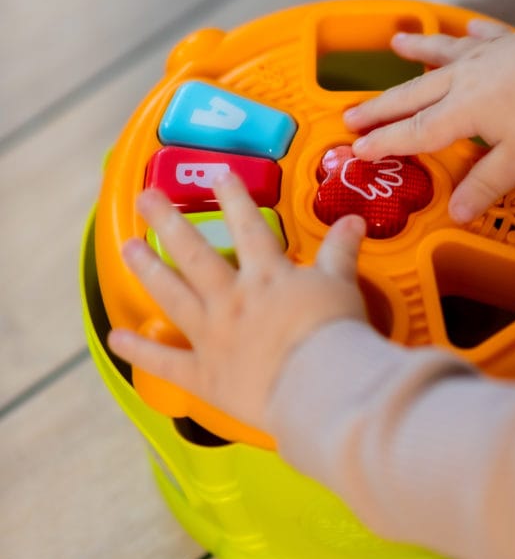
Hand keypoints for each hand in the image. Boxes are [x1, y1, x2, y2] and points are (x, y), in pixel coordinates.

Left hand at [106, 175, 366, 433]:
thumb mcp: (342, 285)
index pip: (248, 227)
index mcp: (267, 276)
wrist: (319, 384)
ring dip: (148, 270)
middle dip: (169, 221)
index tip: (217, 174)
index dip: (233, 197)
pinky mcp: (205, 376)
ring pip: (173, 295)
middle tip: (146, 198)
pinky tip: (116, 336)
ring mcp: (213, 336)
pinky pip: (165, 361)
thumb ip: (341, 252)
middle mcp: (232, 299)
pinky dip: (140, 350)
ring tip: (126, 247)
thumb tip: (354, 221)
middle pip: (195, 254)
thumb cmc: (335, 334)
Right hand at [343, 17, 514, 221]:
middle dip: (380, 106)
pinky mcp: (513, 42)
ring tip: (394, 44)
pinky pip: (482, 37)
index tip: (356, 150)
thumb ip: (485, 185)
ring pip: (442, 55)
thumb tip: (455, 213)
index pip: (414, 131)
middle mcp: (466, 78)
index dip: (384, 143)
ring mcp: (488, 55)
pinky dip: (468, 35)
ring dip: (416, 52)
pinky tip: (465, 29)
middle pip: (414, 94)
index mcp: (463, 110)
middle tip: (350, 114)